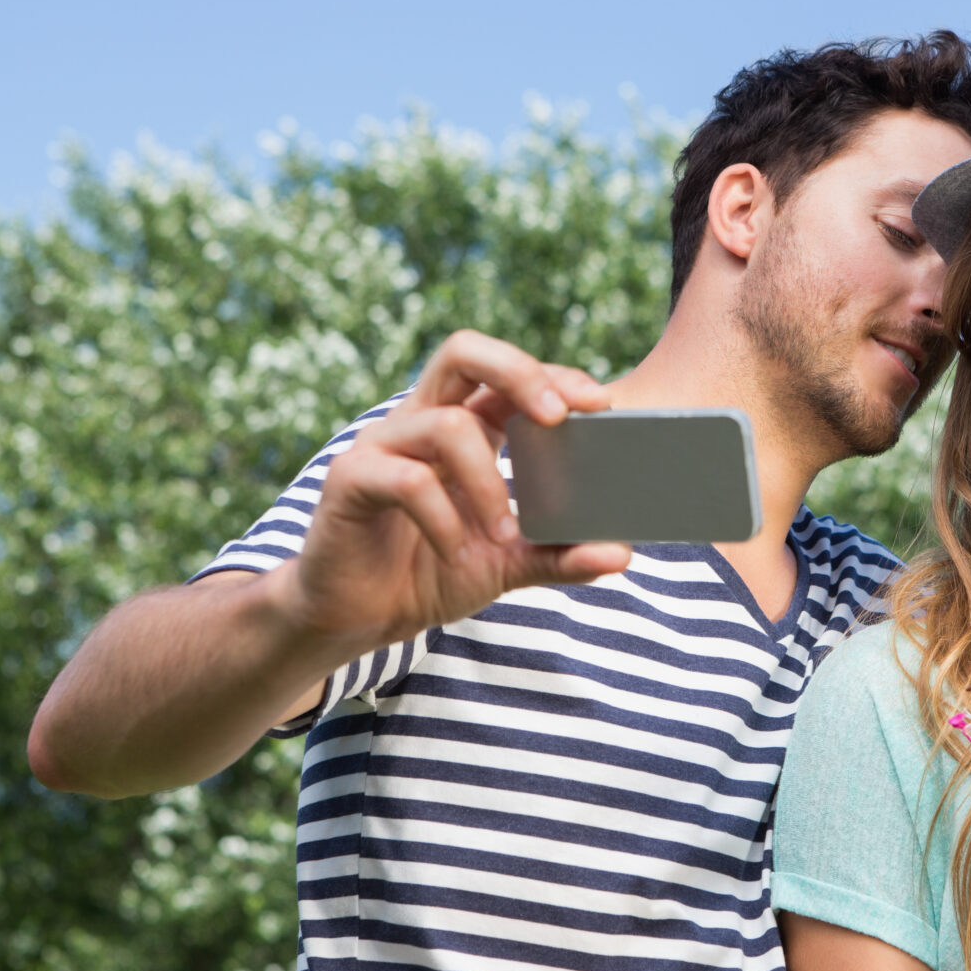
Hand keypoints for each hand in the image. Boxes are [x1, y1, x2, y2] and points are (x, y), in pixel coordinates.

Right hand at [266, 329, 632, 654]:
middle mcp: (421, 421)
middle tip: (558, 418)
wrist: (355, 618)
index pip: (507, 375)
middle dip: (520, 372)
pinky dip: (444, 520)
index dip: (552, 376)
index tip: (600, 406)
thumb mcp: (505, 565)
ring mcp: (382, 446)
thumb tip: (621, 554)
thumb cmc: (427, 574)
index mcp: (462, 425)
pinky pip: (408, 481)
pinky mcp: (350, 480)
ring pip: (446, 425)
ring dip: (487, 481)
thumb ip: (557, 555)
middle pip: (464, 352)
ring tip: (503, 533)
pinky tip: (456, 554)